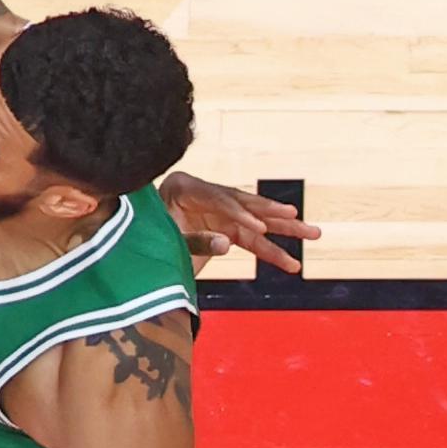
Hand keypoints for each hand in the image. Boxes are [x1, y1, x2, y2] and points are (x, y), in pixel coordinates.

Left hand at [158, 172, 322, 273]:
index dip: (239, 214)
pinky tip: (291, 261)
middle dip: (272, 214)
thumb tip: (227, 243)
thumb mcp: (163, 240)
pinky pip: (252, 240)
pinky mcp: (224, 228)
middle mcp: (203, 194)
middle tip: (296, 217)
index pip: (217, 198)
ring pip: (255, 220)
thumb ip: (194, 241)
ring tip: (313, 232)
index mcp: (182, 186)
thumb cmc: (142, 239)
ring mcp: (216, 211)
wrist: (133, 250)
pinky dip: (270, 251)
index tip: (260, 229)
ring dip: (284, 230)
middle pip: (243, 202)